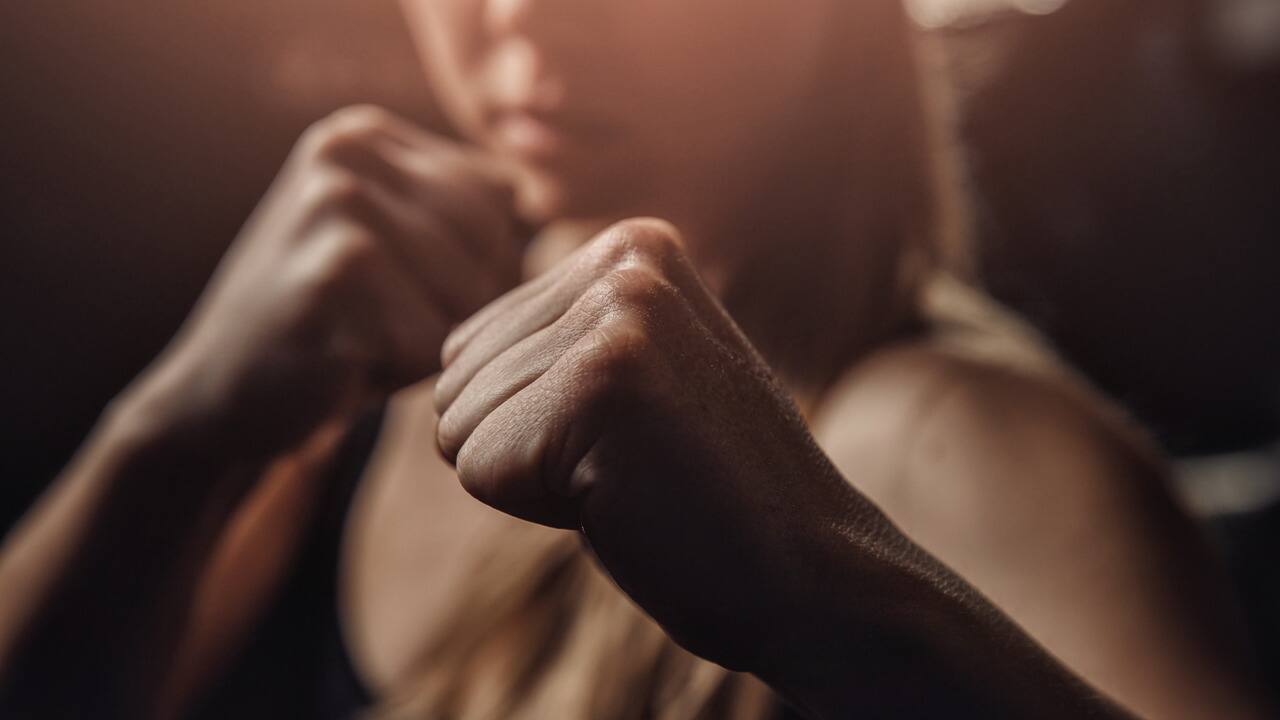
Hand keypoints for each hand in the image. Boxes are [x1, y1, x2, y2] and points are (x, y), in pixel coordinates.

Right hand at [129, 105, 524, 458]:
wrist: (219, 398)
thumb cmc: (335, 328)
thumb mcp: (396, 248)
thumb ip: (465, 216)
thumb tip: (548, 206)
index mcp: (366, 135)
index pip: (499, 198)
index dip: (476, 267)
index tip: (400, 289)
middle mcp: (348, 154)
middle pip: (492, 243)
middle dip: (456, 305)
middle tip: (376, 323)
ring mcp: (335, 209)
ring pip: (467, 296)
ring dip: (425, 341)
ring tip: (359, 339)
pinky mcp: (330, 277)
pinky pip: (428, 342)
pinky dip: (395, 373)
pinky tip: (339, 363)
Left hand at [434, 219, 878, 674]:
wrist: (810, 574)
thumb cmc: (707, 493)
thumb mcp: (633, 376)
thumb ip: (551, 341)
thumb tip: (440, 360)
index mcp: (633, 245)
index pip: (473, 342)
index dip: (534, 419)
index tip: (632, 434)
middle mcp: (625, 259)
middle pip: (456, 376)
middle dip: (524, 445)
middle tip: (632, 463)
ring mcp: (619, 315)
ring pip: (459, 422)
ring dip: (533, 477)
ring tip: (634, 476)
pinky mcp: (603, 382)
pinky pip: (477, 465)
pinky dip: (539, 508)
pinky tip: (628, 499)